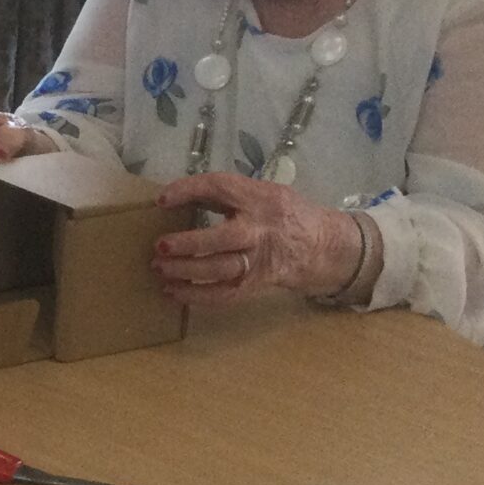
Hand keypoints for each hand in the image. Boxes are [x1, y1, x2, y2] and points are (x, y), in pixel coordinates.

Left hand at [152, 173, 361, 304]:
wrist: (324, 246)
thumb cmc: (284, 215)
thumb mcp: (261, 193)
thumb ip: (226, 195)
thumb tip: (178, 196)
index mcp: (260, 199)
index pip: (221, 188)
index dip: (189, 191)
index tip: (161, 200)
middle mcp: (261, 230)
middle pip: (223, 238)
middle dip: (189, 243)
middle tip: (159, 246)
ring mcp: (260, 260)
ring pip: (221, 269)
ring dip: (186, 271)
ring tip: (160, 269)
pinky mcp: (258, 283)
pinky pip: (225, 294)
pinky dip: (197, 296)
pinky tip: (174, 293)